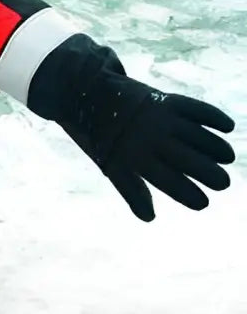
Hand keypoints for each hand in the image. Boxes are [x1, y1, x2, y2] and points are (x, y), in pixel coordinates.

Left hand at [57, 70, 235, 220]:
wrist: (86, 96)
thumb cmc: (101, 138)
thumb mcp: (109, 165)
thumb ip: (131, 189)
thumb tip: (150, 218)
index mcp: (132, 160)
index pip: (167, 183)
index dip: (188, 195)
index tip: (203, 204)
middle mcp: (148, 140)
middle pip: (188, 161)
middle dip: (210, 175)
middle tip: (223, 184)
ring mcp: (159, 119)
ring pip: (197, 136)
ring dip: (216, 148)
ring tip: (228, 158)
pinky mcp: (165, 100)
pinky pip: (195, 109)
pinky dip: (214, 117)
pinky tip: (228, 127)